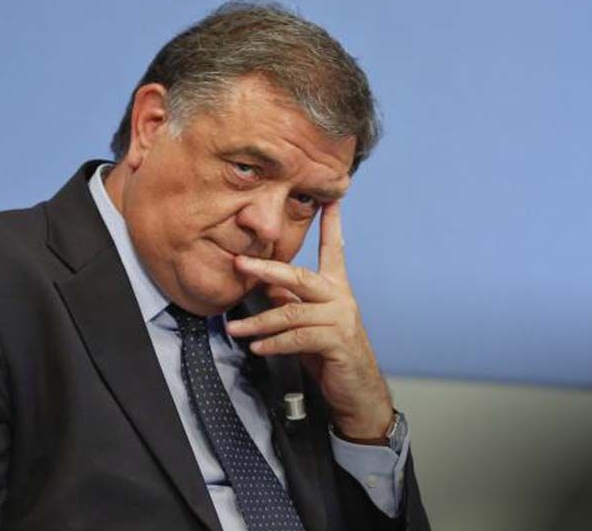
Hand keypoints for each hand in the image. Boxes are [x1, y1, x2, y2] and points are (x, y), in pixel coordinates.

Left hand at [227, 201, 393, 440]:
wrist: (357, 392)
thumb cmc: (331, 355)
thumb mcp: (309, 324)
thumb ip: (292, 303)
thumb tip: (265, 286)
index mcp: (336, 288)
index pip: (334, 249)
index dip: (332, 224)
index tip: (331, 200)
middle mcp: (340, 298)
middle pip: (300, 276)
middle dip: (266, 268)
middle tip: (240, 263)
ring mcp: (340, 319)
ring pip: (291, 312)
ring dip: (258, 322)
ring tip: (234, 327)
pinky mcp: (336, 342)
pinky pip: (297, 337)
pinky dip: (273, 342)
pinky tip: (257, 347)